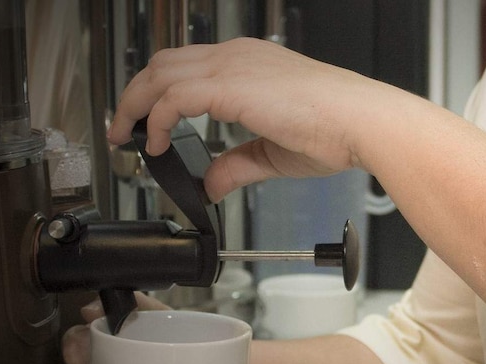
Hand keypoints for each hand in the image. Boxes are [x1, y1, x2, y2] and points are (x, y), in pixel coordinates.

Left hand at [107, 37, 401, 201]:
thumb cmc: (337, 129)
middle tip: (122, 127)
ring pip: (159, 73)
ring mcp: (232, 66)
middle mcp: (237, 57)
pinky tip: (157, 142)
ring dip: (135, 105)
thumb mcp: (274, 153)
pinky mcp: (230, 85)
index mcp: (251, 65)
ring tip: (126, 135)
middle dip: (136, 95)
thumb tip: (211, 185)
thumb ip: (237, 165)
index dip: (160, 94)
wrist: (362, 122)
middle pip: (163, 63)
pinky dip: (157, 119)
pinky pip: (173, 97)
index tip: (149, 123)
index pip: (188, 68)